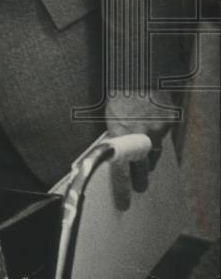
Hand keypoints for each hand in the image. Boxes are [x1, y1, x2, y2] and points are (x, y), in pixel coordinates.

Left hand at [105, 93, 175, 209]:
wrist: (137, 75)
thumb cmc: (117, 95)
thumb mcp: (108, 118)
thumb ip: (114, 138)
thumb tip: (114, 156)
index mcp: (120, 136)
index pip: (120, 171)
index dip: (122, 189)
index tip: (124, 203)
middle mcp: (141, 137)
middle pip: (144, 168)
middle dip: (141, 178)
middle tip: (140, 186)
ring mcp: (157, 131)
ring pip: (155, 153)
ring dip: (149, 156)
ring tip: (145, 157)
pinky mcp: (169, 124)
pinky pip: (163, 137)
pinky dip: (157, 136)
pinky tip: (152, 128)